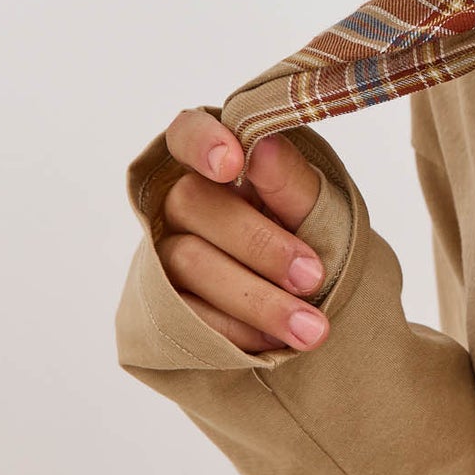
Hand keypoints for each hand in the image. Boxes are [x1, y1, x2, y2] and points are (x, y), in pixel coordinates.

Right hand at [156, 108, 331, 352]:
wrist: (310, 312)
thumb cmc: (309, 240)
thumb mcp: (312, 209)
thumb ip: (289, 180)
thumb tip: (263, 146)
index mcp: (220, 163)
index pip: (186, 132)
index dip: (201, 142)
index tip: (233, 165)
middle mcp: (182, 203)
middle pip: (192, 203)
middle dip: (259, 244)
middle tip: (313, 277)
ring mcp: (164, 254)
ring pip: (188, 262)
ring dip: (258, 299)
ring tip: (312, 328)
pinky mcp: (161, 306)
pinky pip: (187, 315)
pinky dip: (238, 330)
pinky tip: (274, 343)